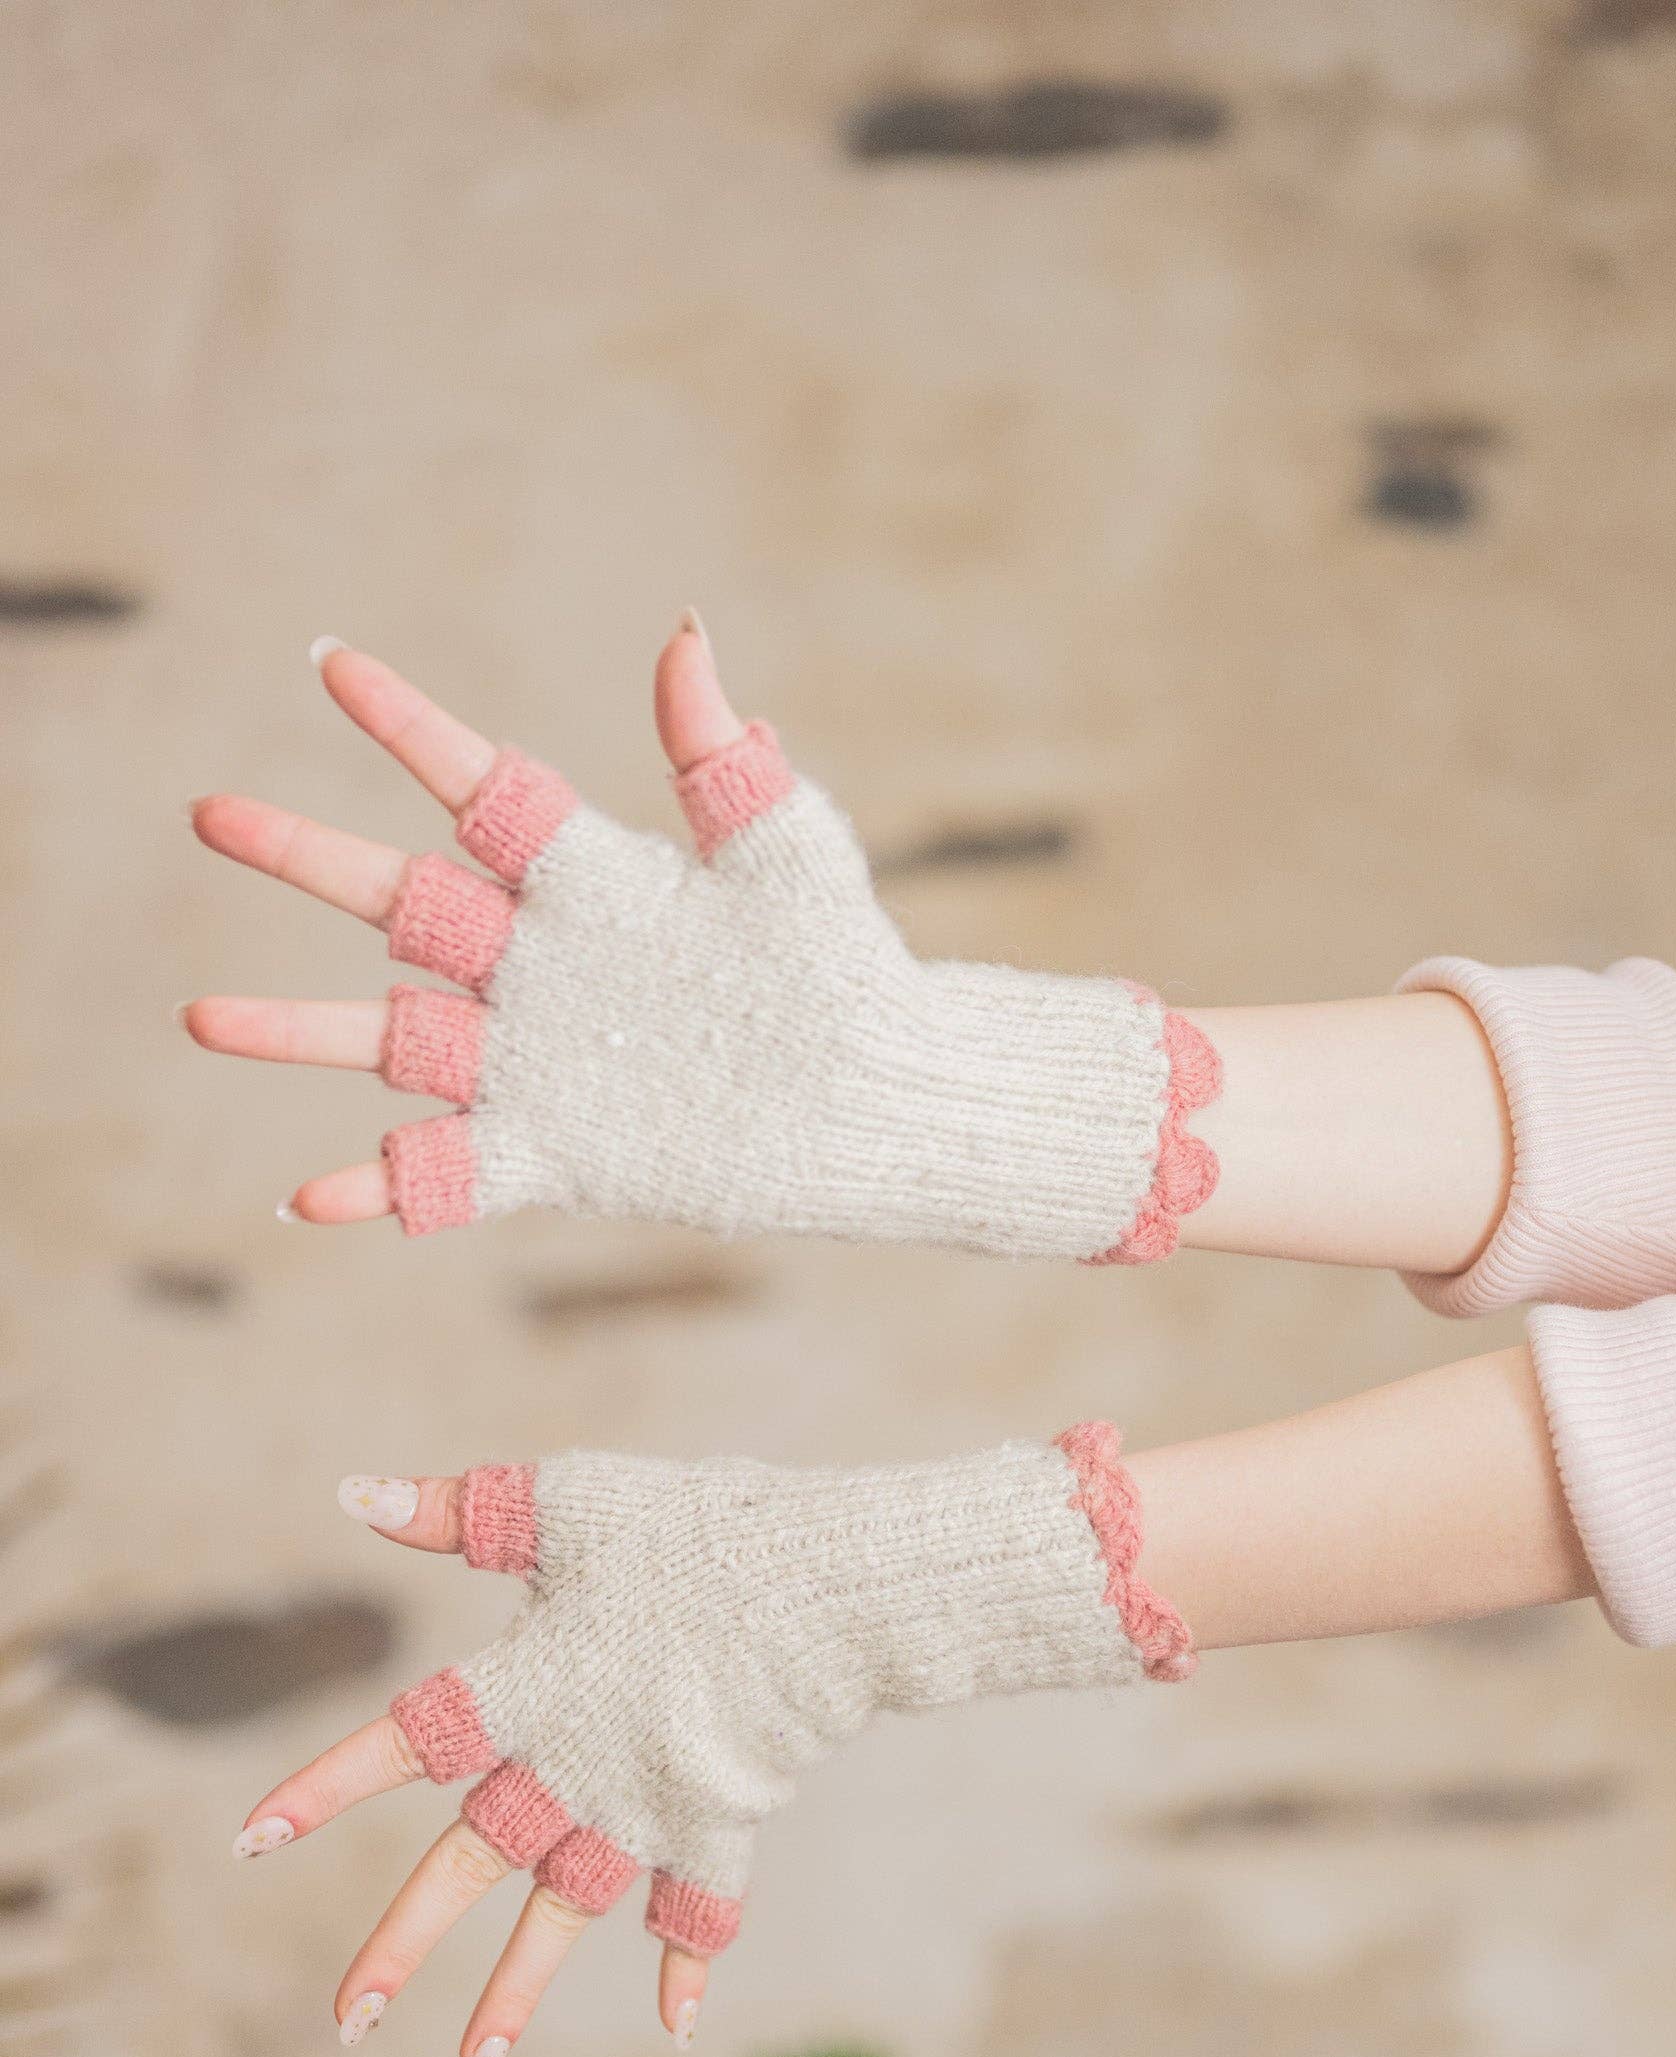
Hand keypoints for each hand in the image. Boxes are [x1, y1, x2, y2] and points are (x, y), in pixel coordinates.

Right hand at [186, 629, 1215, 1261]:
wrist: (875, 1092)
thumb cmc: (841, 965)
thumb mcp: (784, 850)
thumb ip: (720, 756)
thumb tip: (687, 639)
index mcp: (586, 879)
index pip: (476, 786)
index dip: (406, 725)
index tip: (328, 659)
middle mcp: (538, 967)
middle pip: (397, 904)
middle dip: (304, 858)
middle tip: (209, 812)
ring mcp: (534, 1062)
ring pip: (386, 1042)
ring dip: (292, 1031)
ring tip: (200, 1018)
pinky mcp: (551, 1151)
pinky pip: (444, 1173)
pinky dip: (378, 1188)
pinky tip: (306, 1199)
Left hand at [234, 1433, 1185, 2056]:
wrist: (821, 1587)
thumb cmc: (690, 1528)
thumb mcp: (566, 1500)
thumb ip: (459, 1511)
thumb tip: (352, 1491)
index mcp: (524, 1687)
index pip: (402, 1741)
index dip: (324, 1787)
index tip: (248, 1841)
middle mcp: (571, 1766)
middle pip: (469, 1865)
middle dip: (403, 1944)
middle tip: (343, 2021)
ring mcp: (646, 1808)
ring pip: (566, 1915)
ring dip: (518, 1992)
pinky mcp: (720, 1821)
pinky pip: (702, 1909)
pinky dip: (690, 1965)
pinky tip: (675, 2029)